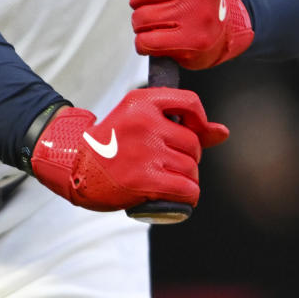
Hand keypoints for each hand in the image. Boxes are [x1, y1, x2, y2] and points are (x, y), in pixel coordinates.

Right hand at [28, 89, 227, 213]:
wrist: (75, 165)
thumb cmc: (110, 143)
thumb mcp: (138, 119)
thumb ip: (183, 122)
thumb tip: (223, 133)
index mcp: (142, 101)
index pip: (190, 102)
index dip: (200, 121)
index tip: (193, 132)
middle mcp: (146, 123)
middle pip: (193, 143)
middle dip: (188, 158)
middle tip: (168, 165)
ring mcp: (146, 151)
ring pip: (191, 168)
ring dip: (186, 179)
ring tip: (168, 181)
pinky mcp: (145, 179)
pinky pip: (186, 189)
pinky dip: (188, 196)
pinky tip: (178, 196)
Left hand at [109, 0, 253, 68]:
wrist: (221, 32)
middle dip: (139, 2)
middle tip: (153, 6)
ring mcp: (200, 13)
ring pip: (142, 17)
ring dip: (140, 24)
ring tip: (156, 23)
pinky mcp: (195, 40)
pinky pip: (147, 41)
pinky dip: (144, 44)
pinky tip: (156, 40)